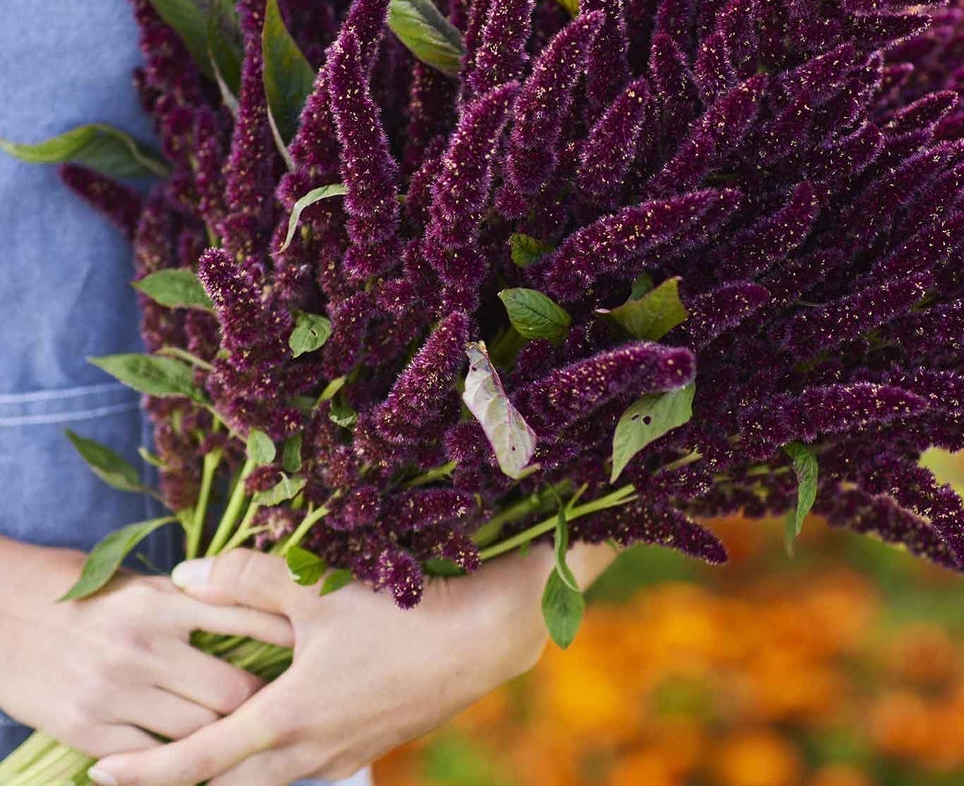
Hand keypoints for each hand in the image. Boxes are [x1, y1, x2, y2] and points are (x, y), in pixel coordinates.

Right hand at [0, 537, 292, 757]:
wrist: (2, 616)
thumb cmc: (83, 594)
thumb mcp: (145, 584)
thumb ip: (198, 601)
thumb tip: (262, 609)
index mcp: (166, 600)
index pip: (247, 619)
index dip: (286, 641)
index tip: (313, 651)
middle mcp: (145, 645)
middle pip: (232, 690)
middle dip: (265, 703)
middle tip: (288, 707)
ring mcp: (116, 692)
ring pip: (198, 732)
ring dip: (228, 737)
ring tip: (253, 736)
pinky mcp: (89, 730)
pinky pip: (151, 759)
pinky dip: (179, 763)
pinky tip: (200, 760)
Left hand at [88, 540, 615, 785]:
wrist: (490, 635)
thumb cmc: (406, 608)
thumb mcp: (322, 588)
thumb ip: (249, 577)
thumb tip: (186, 575)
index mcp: (288, 718)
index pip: (196, 761)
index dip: (144, 773)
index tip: (97, 778)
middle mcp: (311, 750)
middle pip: (230, 784)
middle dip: (186, 779)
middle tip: (147, 765)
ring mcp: (346, 750)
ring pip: (271, 778)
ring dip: (236, 768)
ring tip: (211, 747)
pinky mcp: (374, 740)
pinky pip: (309, 762)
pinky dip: (280, 753)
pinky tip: (287, 722)